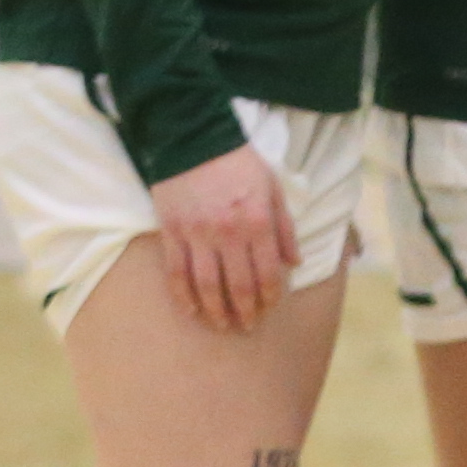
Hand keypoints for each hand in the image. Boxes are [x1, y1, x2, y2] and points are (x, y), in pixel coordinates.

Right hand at [144, 144, 297, 337]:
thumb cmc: (240, 164)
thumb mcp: (274, 188)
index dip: (269, 296)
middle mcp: (228, 232)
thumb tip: (293, 264)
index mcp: (258, 221)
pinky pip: (176, 271)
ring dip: (215, 310)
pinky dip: (184, 295)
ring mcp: (197, 234)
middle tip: (247, 327)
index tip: (269, 310)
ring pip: (206, 284)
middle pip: (238, 284)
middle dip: (245, 310)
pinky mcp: (172, 232)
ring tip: (222, 325)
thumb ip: (284, 228)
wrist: (195, 140)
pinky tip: (192, 310)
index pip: (266, 272)